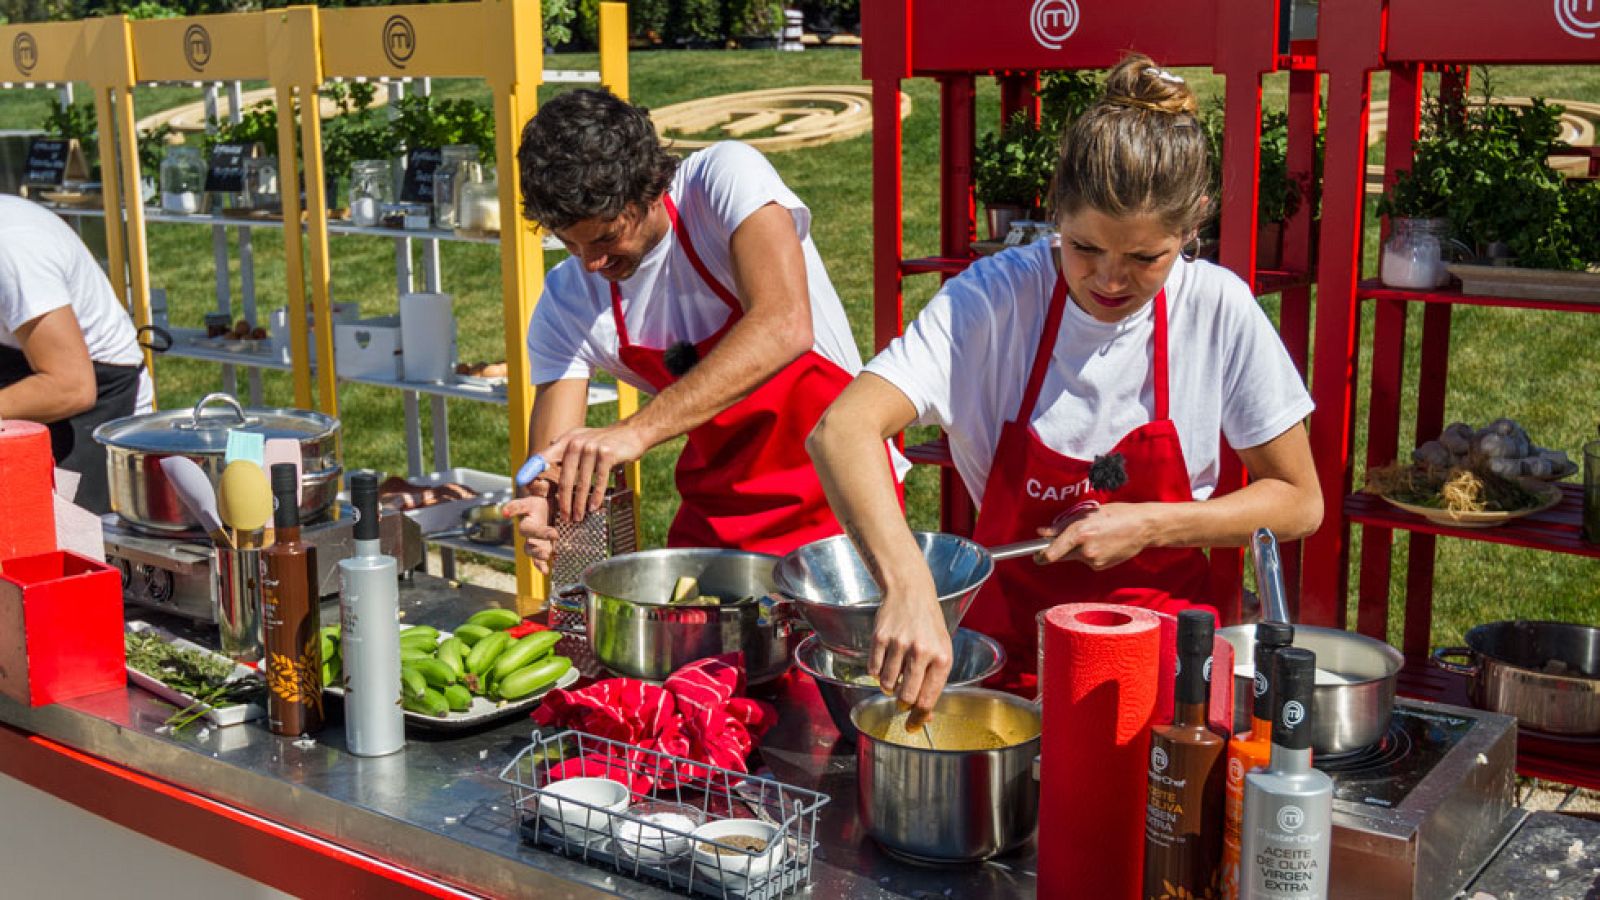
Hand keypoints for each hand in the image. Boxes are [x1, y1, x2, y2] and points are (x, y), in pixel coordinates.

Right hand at [502, 481, 557, 573]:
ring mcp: (533, 537)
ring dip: (537, 552)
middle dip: (538, 533)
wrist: (560, 505)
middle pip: (525, 530)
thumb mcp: (554, 485)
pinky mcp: (541, 547)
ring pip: (528, 547)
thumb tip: (540, 476)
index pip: (518, 505)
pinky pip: (537, 559)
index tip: (506, 512)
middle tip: (553, 533)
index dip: (512, 508)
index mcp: (530, 505)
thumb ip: (545, 481)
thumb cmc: (556, 494)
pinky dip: (540, 565)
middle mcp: (528, 521)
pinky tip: (546, 570)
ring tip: (548, 553)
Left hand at [539, 422, 647, 522]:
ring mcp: (592, 449)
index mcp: (566, 441)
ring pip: (582, 483)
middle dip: (564, 501)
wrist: (631, 433)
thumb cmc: (605, 440)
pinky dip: (596, 496)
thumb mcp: (581, 437)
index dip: (531, 470)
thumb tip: (542, 458)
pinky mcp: (606, 455)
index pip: (544, 457)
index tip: (521, 483)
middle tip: (565, 516)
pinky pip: (599, 481)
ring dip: (580, 503)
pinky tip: (593, 507)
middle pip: (565, 479)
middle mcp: (576, 443)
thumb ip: (562, 446)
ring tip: (578, 516)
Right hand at [869, 576, 953, 729]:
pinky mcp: (880, 638)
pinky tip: (887, 659)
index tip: (911, 726)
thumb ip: (934, 683)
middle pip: (905, 697)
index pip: (927, 699)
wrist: (911, 592)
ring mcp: (899, 644)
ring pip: (887, 685)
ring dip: (890, 685)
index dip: (918, 718)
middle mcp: (921, 651)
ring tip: (897, 671)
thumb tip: (922, 716)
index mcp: (941, 658)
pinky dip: (878, 672)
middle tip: (903, 696)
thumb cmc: (929, 626)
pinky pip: (873, 670)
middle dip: (903, 702)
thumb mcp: (941, 651)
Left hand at [1038, 502, 1156, 569]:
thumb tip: (1042, 533)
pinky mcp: (1101, 567)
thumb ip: (1062, 524)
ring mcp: (1093, 560)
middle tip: (1075, 537)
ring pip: (1075, 557)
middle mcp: (1084, 549)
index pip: (1052, 552)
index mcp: (1079, 532)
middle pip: (1061, 555)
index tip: (1035, 556)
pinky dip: (1090, 553)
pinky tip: (1103, 544)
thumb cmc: (1116, 515)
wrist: (1143, 527)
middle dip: (1061, 549)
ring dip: (1078, 549)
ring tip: (1097, 536)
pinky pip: (1087, 560)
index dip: (1040, 556)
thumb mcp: (1087, 514)